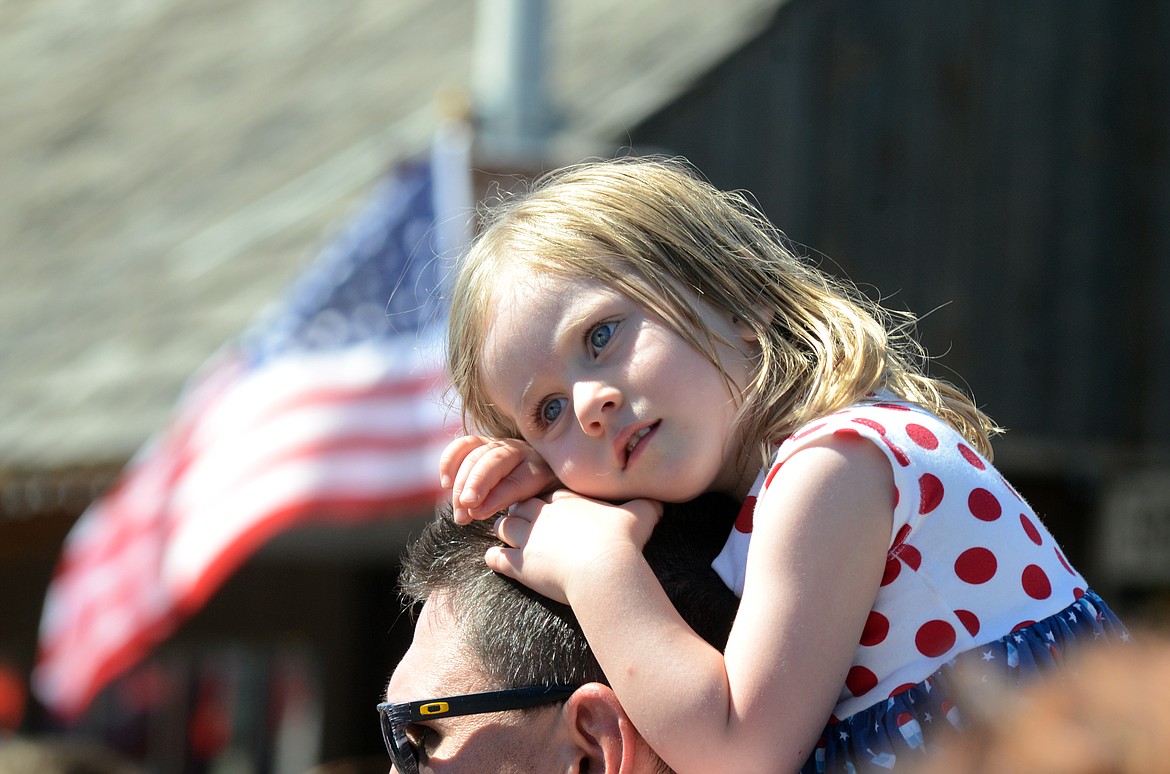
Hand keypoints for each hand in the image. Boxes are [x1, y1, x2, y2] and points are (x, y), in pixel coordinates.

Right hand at [439, 435, 557, 523]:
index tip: (478, 513)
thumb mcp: (542, 508)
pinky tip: (446, 483)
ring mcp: (501, 445)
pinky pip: (463, 445)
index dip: (496, 497)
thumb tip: (506, 516)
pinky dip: (450, 461)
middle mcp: (521, 452)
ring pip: (476, 454)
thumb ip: (528, 511)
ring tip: (458, 507)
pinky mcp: (484, 443)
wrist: (545, 479)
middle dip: (476, 483)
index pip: (517, 480)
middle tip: (465, 507)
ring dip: (461, 481)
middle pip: (495, 461)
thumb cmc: (542, 502)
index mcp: (541, 469)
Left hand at [487, 490, 662, 603]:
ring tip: (509, 537)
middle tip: (525, 522)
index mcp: (568, 500)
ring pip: (504, 526)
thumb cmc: (623, 541)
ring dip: (505, 531)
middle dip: (521, 512)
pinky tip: (496, 559)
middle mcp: (544, 515)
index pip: (548, 493)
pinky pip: (496, 556)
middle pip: (521, 505)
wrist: (604, 569)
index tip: (550, 509)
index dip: (547, 501)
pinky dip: (494, 557)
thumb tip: (661, 500)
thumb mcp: (641, 516)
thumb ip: (647, 505)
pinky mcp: (519, 564)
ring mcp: (529, 539)